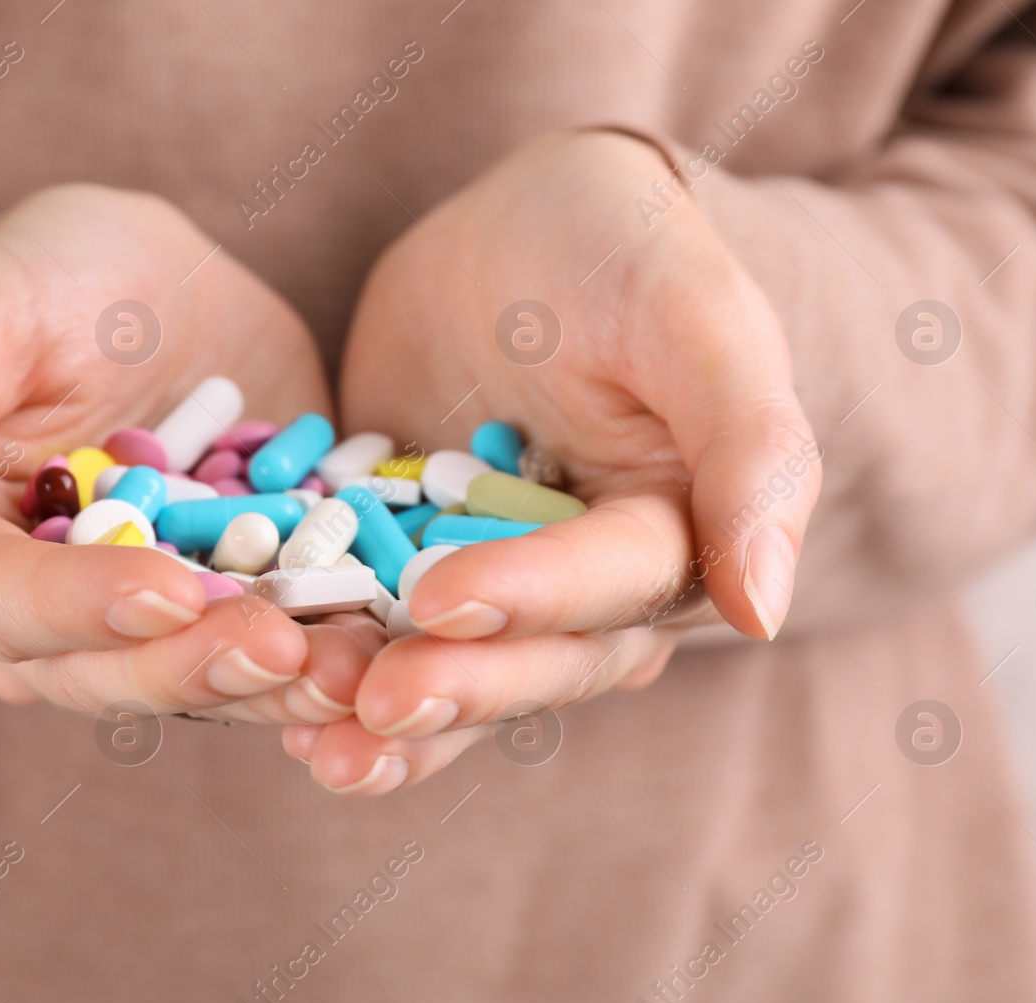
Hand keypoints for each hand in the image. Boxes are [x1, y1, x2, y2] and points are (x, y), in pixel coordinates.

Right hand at [0, 185, 365, 723]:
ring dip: (277, 686)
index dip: (81, 609)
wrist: (158, 277)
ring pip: (205, 678)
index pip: (4, 607)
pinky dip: (339, 654)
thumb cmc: (43, 277)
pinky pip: (289, 646)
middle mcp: (55, 615)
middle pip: (109, 672)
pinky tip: (396, 649)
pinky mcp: (248, 605)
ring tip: (353, 671)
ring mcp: (159, 618)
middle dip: (194, 667)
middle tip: (278, 647)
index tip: (167, 589)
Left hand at [298, 130, 821, 791]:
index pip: (610, 590)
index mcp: (672, 536)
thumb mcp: (695, 315)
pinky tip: (273, 709)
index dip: (531, 599)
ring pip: (451, 672)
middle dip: (453, 687)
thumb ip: (749, 449)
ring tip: (311, 742)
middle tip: (368, 704)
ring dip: (387, 717)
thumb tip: (762, 615)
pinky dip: (332, 673)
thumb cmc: (623, 247)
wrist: (517, 228)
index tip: (441, 600)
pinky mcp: (408, 575)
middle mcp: (586, 590)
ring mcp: (492, 589)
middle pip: (531, 661)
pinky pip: (375, 638)